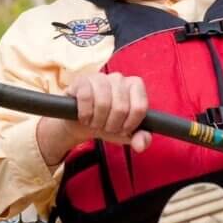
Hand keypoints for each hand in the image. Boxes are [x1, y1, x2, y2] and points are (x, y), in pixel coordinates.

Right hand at [36, 73, 151, 166]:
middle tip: (106, 127)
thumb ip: (141, 139)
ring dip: (98, 121)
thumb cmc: (108, 123)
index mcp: (135, 86)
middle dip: (112, 125)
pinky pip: (86, 97)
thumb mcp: (126, 134)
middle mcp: (119, 78)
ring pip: (103, 103)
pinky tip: (84, 117)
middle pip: (121, 108)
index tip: (122, 129)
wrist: (83, 121)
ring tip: (95, 123)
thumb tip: (140, 145)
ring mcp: (100, 77)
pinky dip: (85, 113)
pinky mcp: (82, 80)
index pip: (140, 107)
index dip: (130, 124)